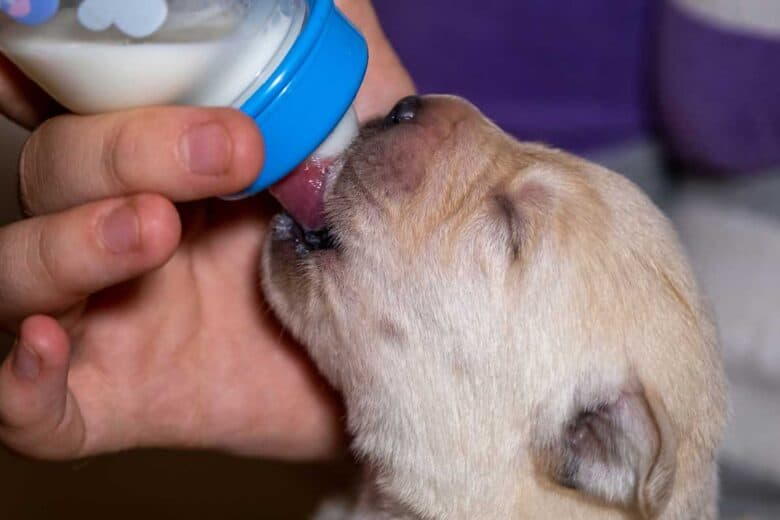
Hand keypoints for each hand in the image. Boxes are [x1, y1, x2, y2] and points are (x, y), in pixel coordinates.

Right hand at [0, 1, 413, 460]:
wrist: (394, 354)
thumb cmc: (364, 244)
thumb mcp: (356, 141)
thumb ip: (328, 63)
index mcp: (158, 162)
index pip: (65, 105)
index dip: (42, 68)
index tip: (70, 38)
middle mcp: (112, 228)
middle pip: (51, 170)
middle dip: (125, 150)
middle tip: (233, 150)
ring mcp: (104, 318)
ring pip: (14, 275)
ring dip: (66, 242)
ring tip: (152, 228)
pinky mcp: (111, 402)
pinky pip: (28, 408)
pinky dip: (15, 382)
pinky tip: (46, 349)